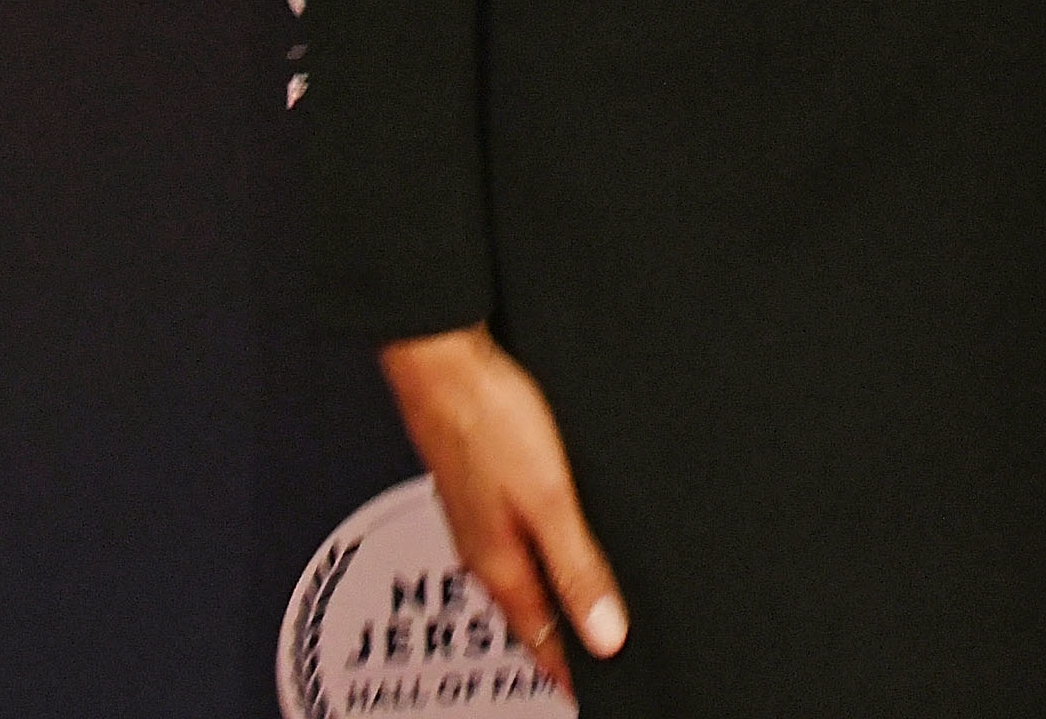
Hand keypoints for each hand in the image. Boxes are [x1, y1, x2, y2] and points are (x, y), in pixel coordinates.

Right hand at [380, 324, 625, 689]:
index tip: (592, 692)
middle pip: (527, 610)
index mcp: (499, 563)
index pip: (540, 639)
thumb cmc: (487, 417)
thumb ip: (576, 565)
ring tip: (579, 607)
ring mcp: (476, 515)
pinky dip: (536, 550)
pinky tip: (552, 534)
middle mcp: (482, 548)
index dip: (570, 668)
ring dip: (549, 592)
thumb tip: (605, 636)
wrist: (441, 359)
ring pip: (518, 572)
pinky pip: (511, 535)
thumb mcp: (549, 498)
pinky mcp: (477, 481)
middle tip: (594, 658)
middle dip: (561, 637)